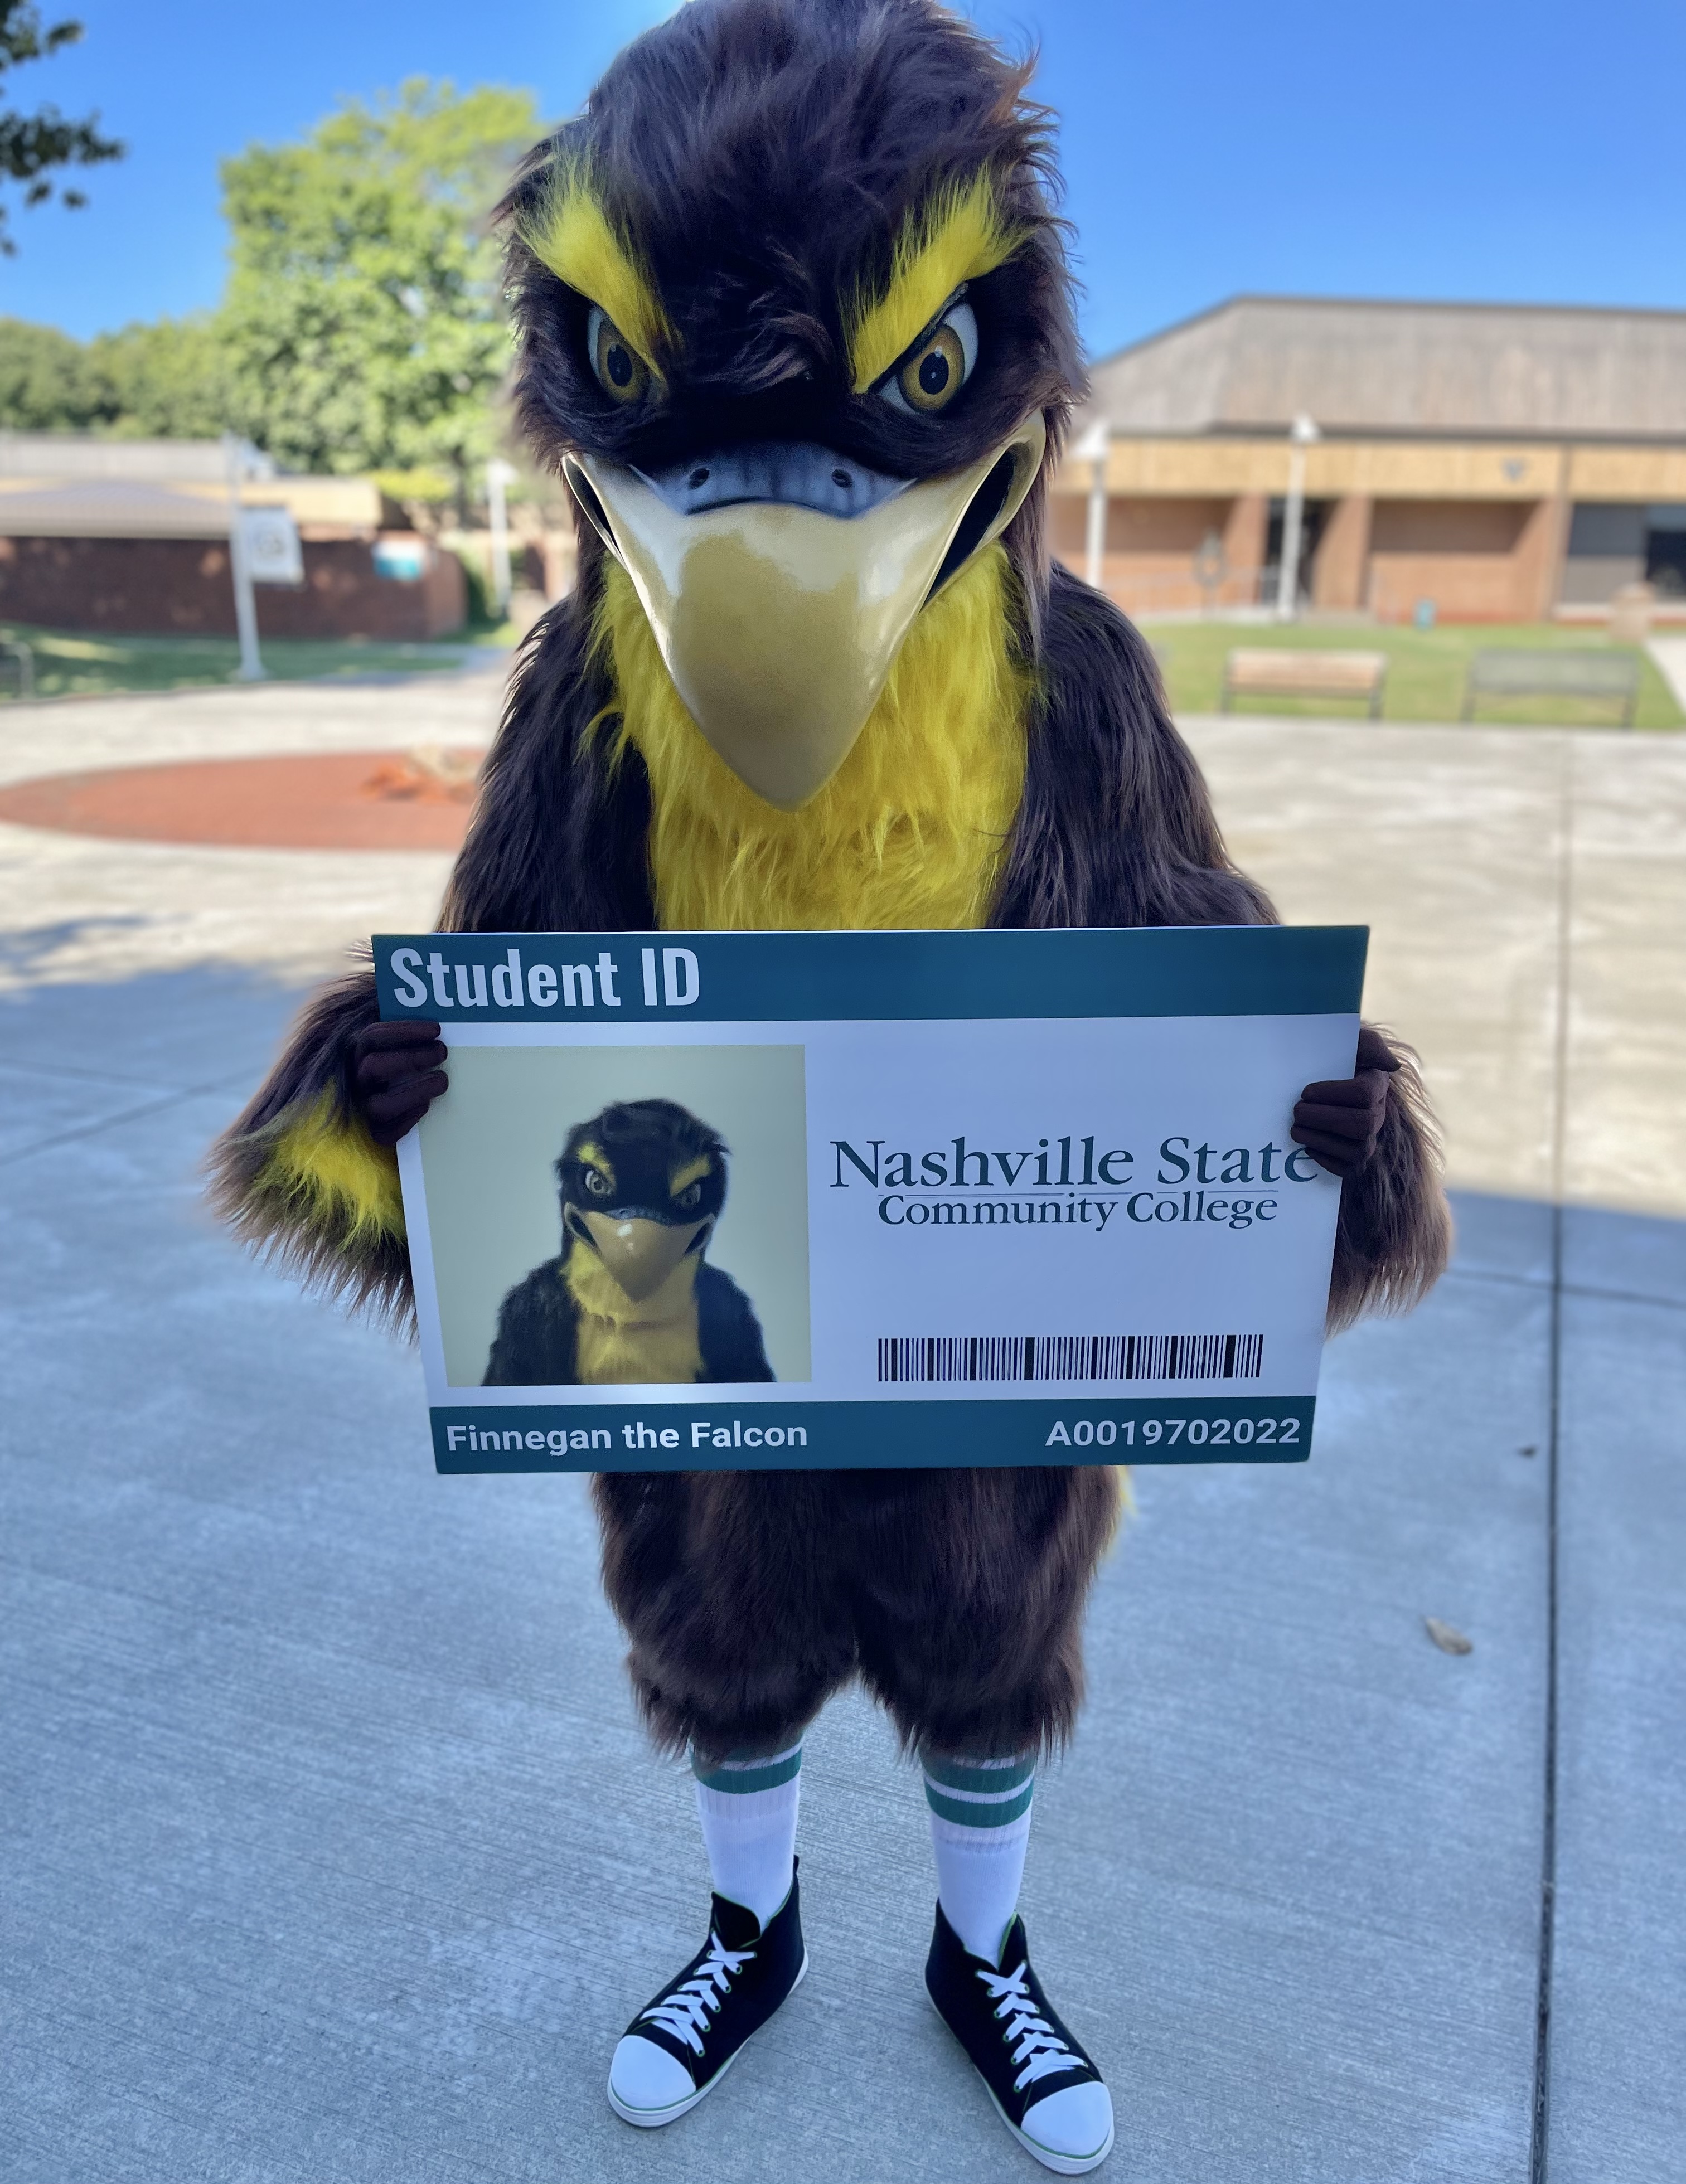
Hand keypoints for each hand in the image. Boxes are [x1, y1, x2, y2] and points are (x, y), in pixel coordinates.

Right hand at [351, 1020, 448, 1146]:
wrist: (403, 1106)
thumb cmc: (409, 1070)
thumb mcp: (404, 1048)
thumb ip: (412, 1037)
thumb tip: (436, 1024)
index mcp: (359, 1056)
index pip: (372, 1037)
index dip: (403, 1031)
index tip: (436, 1029)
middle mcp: (358, 1082)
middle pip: (372, 1067)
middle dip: (410, 1058)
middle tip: (442, 1052)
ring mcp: (364, 1109)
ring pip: (378, 1105)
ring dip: (414, 1091)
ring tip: (442, 1081)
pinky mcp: (376, 1134)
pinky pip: (386, 1134)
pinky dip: (407, 1120)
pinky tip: (427, 1106)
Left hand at [1292, 1025, 1398, 1179]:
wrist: (1318, 1075)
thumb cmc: (1333, 1057)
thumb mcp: (1350, 1040)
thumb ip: (1371, 1045)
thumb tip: (1391, 1065)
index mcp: (1376, 1084)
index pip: (1363, 1093)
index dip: (1332, 1094)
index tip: (1306, 1091)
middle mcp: (1377, 1113)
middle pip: (1362, 1124)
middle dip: (1325, 1119)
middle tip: (1297, 1111)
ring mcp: (1368, 1138)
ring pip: (1358, 1150)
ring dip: (1321, 1140)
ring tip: (1296, 1129)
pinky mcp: (1355, 1159)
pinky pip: (1348, 1169)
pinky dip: (1326, 1160)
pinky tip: (1307, 1147)